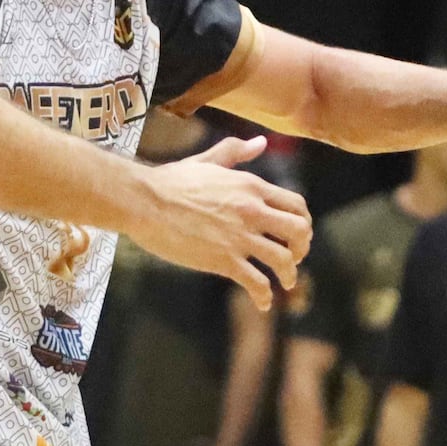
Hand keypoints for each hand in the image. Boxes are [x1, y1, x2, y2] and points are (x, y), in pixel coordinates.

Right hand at [133, 134, 312, 310]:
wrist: (143, 201)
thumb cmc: (170, 181)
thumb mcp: (208, 161)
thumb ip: (236, 152)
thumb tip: (260, 142)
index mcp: (252, 187)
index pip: (296, 205)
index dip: (303, 223)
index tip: (297, 235)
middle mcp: (252, 210)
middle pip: (299, 231)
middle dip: (303, 248)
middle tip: (295, 259)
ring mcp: (239, 236)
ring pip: (283, 259)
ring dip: (289, 275)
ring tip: (284, 283)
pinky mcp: (223, 260)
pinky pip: (256, 282)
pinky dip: (264, 296)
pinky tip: (262, 302)